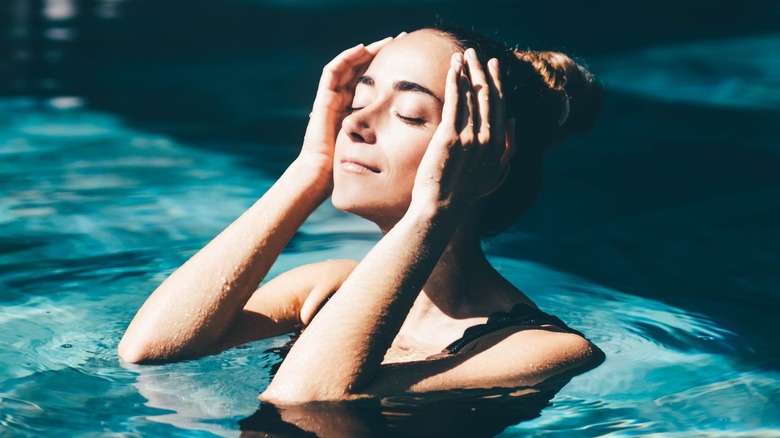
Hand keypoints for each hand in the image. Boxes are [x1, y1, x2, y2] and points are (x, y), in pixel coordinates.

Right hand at [299, 36, 395, 185]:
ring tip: (386, 41)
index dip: (390, 67)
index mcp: (357, 109)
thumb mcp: (378, 144)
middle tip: (400, 40)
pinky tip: (362, 49)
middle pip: (363, 68)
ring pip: (349, 65)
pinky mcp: (323, 98)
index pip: (374, 80)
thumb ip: (392, 135)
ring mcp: (332, 97)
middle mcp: (344, 100)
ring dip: (366, 51)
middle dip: (381, 53)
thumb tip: (421, 130)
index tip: (410, 58)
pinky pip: (333, 71)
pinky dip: (346, 58)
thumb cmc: (351, 165)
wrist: (323, 174)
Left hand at [411, 48, 511, 216]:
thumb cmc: (464, 194)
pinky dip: (455, 82)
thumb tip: (514, 120)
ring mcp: (469, 137)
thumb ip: (508, 149)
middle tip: (476, 52)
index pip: (500, 106)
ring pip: (472, 96)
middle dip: (482, 70)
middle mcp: (488, 139)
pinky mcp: (450, 137)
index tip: (494, 65)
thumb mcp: (495, 175)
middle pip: (488, 96)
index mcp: (499, 145)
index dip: (497, 82)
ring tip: (462, 55)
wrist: (440, 209)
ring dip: (468, 71)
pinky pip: (455, 102)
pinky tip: (453, 68)